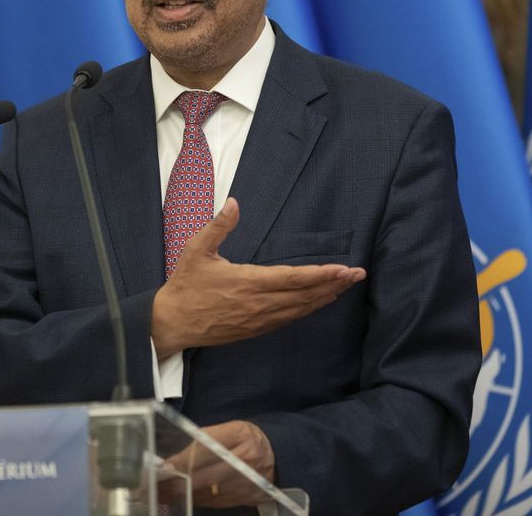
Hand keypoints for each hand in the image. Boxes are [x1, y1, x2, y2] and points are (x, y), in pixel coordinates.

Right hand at [151, 198, 365, 356]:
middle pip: (306, 295)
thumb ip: (218, 226)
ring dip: (325, 297)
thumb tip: (234, 203)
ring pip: (301, 309)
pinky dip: (308, 309)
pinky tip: (318, 301)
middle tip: (359, 275)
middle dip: (334, 284)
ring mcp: (260, 319)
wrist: (173, 324)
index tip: (344, 269)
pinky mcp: (256, 328)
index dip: (322, 274)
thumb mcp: (197, 250)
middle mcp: (260, 303)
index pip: (294, 278)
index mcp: (249, 282)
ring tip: (345, 285)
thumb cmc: (186, 285)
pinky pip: (290, 318)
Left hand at [163, 420, 275, 509]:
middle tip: (155, 486)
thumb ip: (203, 440)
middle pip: (205, 474)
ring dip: (183, 494)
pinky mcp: (247, 497)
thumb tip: (174, 458)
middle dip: (178, 482)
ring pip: (208, 492)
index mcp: (239, 435)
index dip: (183, 460)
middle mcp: (245, 459)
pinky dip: (197, 499)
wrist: (276, 454)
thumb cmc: (246, 438)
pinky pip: (216, 502)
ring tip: (162, 494)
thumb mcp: (228, 429)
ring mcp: (247, 482)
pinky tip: (183, 498)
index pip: (206, 448)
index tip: (164, 467)